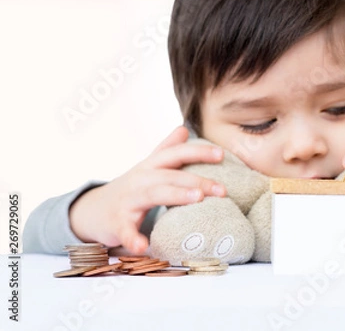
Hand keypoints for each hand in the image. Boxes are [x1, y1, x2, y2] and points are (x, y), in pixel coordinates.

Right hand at [69, 126, 226, 253]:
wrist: (93, 210)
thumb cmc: (130, 188)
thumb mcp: (147, 167)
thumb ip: (166, 149)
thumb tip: (183, 129)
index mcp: (150, 166)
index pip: (176, 154)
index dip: (198, 152)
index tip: (221, 155)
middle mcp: (140, 179)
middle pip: (170, 175)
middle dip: (197, 180)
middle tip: (222, 189)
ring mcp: (127, 200)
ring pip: (153, 194)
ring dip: (175, 195)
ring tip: (197, 198)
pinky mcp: (117, 223)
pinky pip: (125, 230)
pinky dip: (133, 238)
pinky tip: (143, 246)